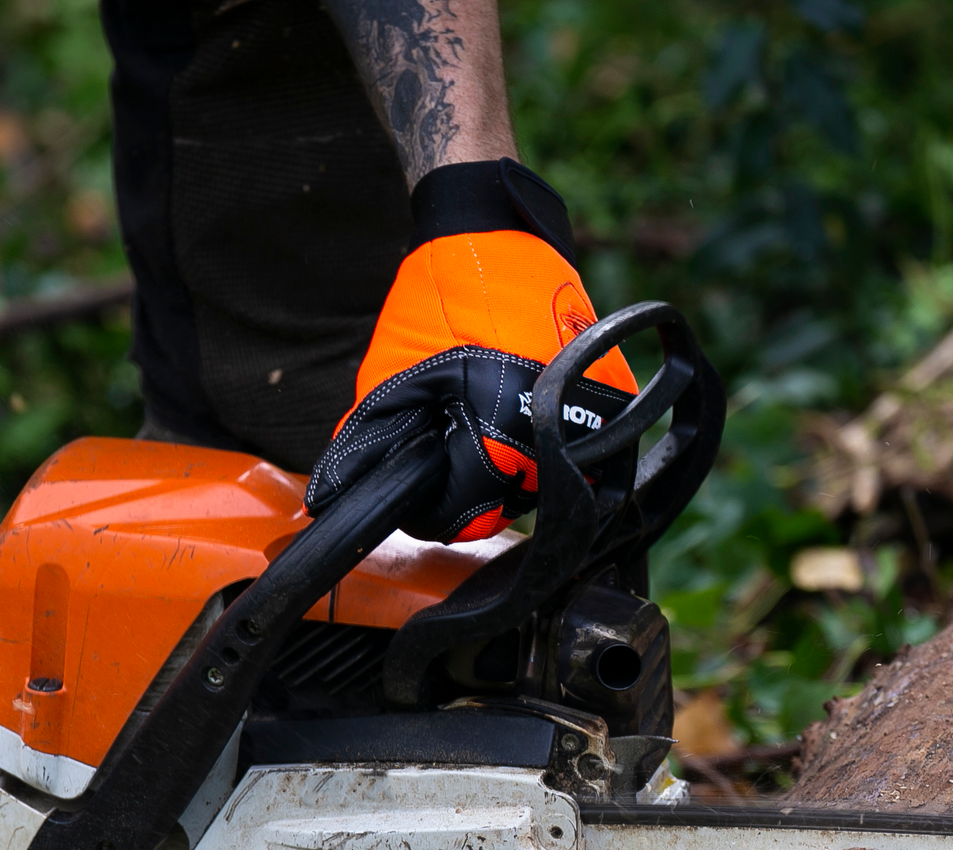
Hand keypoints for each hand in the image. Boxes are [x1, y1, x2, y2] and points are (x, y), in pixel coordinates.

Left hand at [304, 159, 637, 542]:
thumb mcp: (389, 376)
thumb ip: (370, 444)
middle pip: (509, 501)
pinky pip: (570, 441)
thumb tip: (339, 496)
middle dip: (471, 481)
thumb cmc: (438, 297)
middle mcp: (561, 431)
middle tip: (447, 434)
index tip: (420, 479)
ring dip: (506, 459)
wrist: (492, 232)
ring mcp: (597, 411)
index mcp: (505, 432)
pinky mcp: (613, 390)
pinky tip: (509, 399)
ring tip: (477, 411)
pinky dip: (537, 434)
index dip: (433, 505)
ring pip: (541, 476)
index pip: (467, 514)